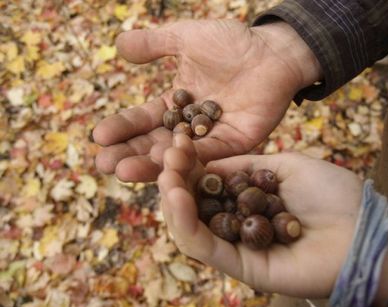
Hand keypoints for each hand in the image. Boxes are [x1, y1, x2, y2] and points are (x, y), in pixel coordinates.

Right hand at [93, 19, 321, 181]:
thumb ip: (154, 44)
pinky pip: (209, 153)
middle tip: (104, 164)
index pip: (143, 120)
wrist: (272, 52)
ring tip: (124, 171)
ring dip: (152, 164)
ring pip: (178, 155)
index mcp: (175, 103)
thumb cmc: (232, 43)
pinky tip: (166, 165)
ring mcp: (212, 137)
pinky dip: (188, 159)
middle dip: (129, 153)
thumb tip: (118, 45)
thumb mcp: (185, 38)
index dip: (122, 128)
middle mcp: (189, 125)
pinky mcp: (235, 144)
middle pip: (155, 143)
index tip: (99, 136)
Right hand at [158, 134, 363, 297]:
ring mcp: (236, 246)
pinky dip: (185, 223)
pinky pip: (205, 247)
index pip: (206, 181)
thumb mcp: (284, 165)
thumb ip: (244, 164)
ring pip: (190, 226)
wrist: (362, 230)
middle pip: (192, 204)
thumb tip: (208, 161)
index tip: (177, 140)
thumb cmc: (331, 195)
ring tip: (166, 175)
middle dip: (174, 178)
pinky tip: (175, 197)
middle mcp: (236, 222)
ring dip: (172, 199)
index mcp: (246, 199)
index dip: (188, 162)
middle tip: (165, 156)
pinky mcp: (240, 266)